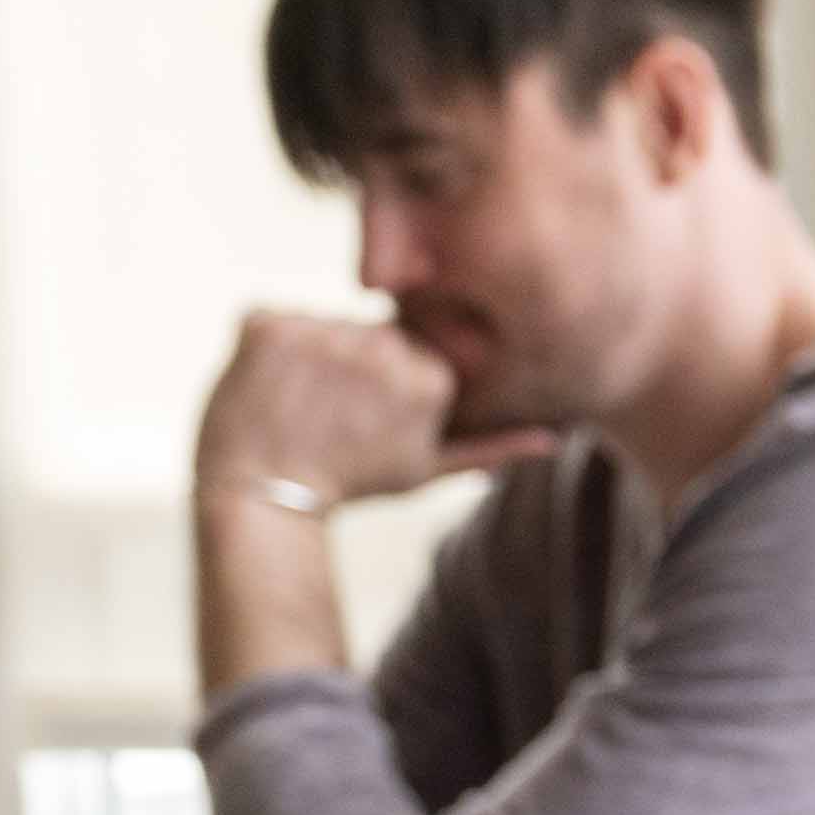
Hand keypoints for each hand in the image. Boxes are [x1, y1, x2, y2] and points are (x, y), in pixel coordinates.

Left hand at [190, 307, 547, 509]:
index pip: (411, 350)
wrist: (262, 497)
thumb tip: (553, 440)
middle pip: (369, 332)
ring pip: (322, 325)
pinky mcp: (268, 325)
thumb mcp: (427, 468)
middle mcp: (379, 345)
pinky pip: (271, 316)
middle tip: (329, 412)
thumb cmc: (353, 484)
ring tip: (297, 403)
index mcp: (427, 376)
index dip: (388, 383)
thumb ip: (492, 446)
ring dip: (308, 355)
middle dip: (352, 363)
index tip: (367, 418)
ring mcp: (320, 331)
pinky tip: (267, 387)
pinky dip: (265, 347)